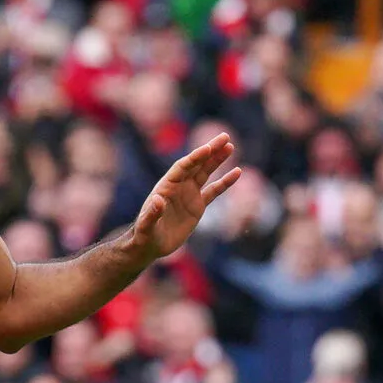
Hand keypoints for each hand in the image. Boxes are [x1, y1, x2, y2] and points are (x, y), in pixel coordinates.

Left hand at [129, 134, 241, 262]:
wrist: (150, 246)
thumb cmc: (144, 236)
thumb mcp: (146, 226)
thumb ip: (152, 213)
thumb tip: (157, 200)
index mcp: (165, 187)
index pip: (182, 167)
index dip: (195, 157)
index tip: (208, 147)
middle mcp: (178, 187)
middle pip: (196, 164)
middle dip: (209, 151)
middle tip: (224, 136)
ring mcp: (188, 195)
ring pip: (205, 173)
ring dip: (217, 160)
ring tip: (230, 146)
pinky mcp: (197, 206)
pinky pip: (214, 191)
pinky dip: (225, 182)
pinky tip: (237, 172)